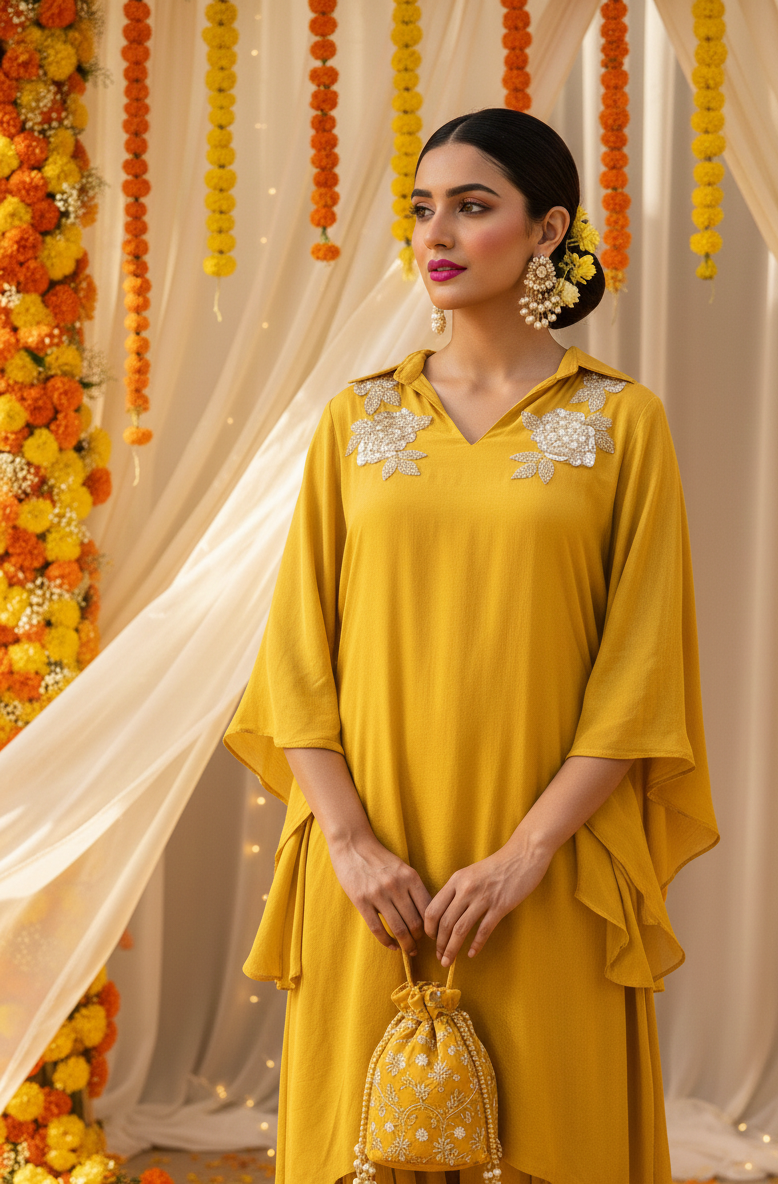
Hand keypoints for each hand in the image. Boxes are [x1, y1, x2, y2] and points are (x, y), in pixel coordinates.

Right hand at [328, 831, 431, 955]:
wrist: (353, 844)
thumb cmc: (379, 858)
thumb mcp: (402, 868)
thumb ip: (413, 887)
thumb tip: (426, 914)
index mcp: (410, 877)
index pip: (428, 909)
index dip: (432, 926)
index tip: (432, 935)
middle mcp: (396, 886)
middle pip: (415, 922)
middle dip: (419, 939)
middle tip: (418, 946)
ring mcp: (378, 894)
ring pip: (398, 928)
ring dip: (406, 944)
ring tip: (408, 950)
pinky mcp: (361, 900)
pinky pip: (377, 928)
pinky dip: (387, 942)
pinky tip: (392, 946)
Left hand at [424, 831, 552, 965]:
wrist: (523, 854)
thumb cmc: (497, 865)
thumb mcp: (470, 873)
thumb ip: (458, 890)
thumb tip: (447, 913)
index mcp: (456, 880)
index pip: (433, 908)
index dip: (429, 928)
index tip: (431, 939)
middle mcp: (466, 889)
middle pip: (445, 922)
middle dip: (439, 944)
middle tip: (439, 957)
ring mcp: (483, 898)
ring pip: (460, 929)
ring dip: (452, 948)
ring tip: (448, 961)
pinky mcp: (500, 906)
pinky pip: (483, 930)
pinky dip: (476, 945)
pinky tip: (471, 954)